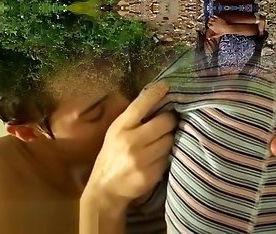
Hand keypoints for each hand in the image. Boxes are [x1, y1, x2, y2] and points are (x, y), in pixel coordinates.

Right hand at [83, 82, 175, 209]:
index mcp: (120, 127)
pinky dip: (166, 156)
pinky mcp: (150, 175)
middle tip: (167, 121)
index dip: (156, 93)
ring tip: (161, 141)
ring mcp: (141, 159)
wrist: (105, 188)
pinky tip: (158, 157)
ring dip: (169, 139)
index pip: (141, 105)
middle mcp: (131, 141)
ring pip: (170, 140)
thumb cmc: (112, 153)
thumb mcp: (116, 131)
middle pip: (165, 122)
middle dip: (169, 120)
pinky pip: (168, 158)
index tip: (166, 86)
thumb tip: (156, 96)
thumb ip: (133, 116)